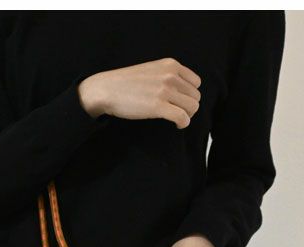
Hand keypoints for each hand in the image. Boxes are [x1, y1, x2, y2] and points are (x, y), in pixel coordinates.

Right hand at [78, 58, 200, 128]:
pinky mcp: (159, 106)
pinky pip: (182, 117)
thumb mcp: (152, 70)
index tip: (180, 103)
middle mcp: (171, 76)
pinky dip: (183, 123)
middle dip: (188, 107)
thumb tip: (181, 91)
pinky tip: (177, 125)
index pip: (196, 83)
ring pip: (192, 107)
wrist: (107, 89)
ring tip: (176, 119)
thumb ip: (168, 75)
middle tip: (177, 113)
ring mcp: (165, 90)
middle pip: (195, 97)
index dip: (190, 95)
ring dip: (187, 116)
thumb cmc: (126, 83)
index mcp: (171, 65)